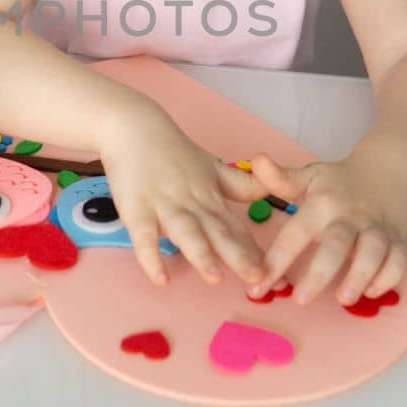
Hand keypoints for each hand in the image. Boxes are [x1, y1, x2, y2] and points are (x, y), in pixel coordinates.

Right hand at [96, 101, 266, 287]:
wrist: (133, 127)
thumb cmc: (172, 151)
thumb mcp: (211, 167)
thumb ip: (240, 185)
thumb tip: (270, 192)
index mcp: (210, 196)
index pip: (236, 226)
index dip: (254, 249)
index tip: (273, 272)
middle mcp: (191, 202)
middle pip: (216, 231)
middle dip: (237, 255)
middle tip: (257, 278)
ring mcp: (163, 205)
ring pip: (185, 231)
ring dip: (200, 254)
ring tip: (214, 278)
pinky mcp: (136, 208)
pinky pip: (143, 236)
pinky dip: (150, 257)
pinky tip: (160, 279)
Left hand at [229, 151, 406, 306]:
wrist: (389, 169)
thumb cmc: (341, 181)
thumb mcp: (308, 176)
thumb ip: (280, 178)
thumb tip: (256, 160)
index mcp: (322, 205)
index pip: (295, 234)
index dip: (276, 260)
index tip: (258, 287)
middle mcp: (349, 217)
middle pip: (336, 245)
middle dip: (319, 274)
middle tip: (301, 300)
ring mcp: (376, 228)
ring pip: (372, 253)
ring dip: (359, 276)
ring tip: (344, 300)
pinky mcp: (399, 239)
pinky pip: (399, 260)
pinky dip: (389, 277)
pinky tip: (372, 292)